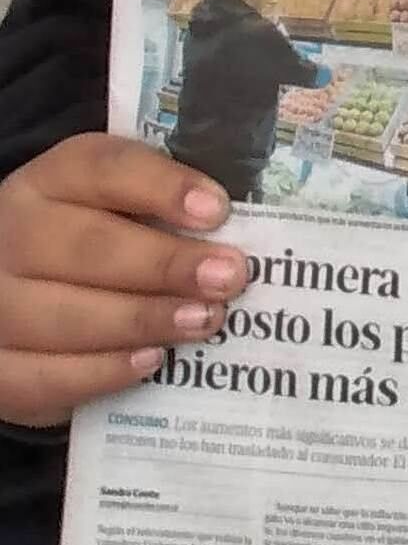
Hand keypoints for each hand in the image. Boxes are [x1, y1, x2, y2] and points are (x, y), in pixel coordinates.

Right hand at [0, 135, 249, 427]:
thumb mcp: (124, 208)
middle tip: (230, 278)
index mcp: (50, 182)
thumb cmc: (98, 246)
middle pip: (87, 248)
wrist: (21, 297)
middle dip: (166, 265)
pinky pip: (42, 375)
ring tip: (205, 321)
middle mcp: (10, 236)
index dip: (161, 187)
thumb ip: (170, 208)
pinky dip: (101, 372)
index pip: (101, 169)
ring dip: (144, 320)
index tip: (218, 210)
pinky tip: (152, 361)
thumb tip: (247, 231)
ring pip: (64, 316)